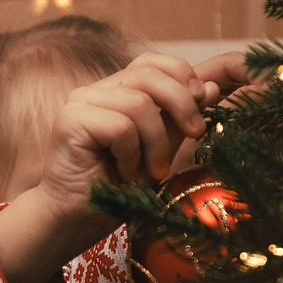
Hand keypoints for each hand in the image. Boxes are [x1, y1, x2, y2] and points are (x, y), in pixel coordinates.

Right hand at [0, 50, 252, 282]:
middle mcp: (95, 91)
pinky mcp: (70, 121)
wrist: (75, 221)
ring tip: (151, 171)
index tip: (203, 102)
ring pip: (138, 103)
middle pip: (149, 75)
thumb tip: (212, 88)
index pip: (151, 61)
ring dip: (155, 143)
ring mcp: (80, 103)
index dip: (182, 74)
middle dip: (181, 104)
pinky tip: (124, 174)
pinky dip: (132, 154)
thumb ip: (178, 121)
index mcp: (115, 91)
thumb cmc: (115, 190)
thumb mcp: (159, 152)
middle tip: (195, 133)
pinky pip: (121, 126)